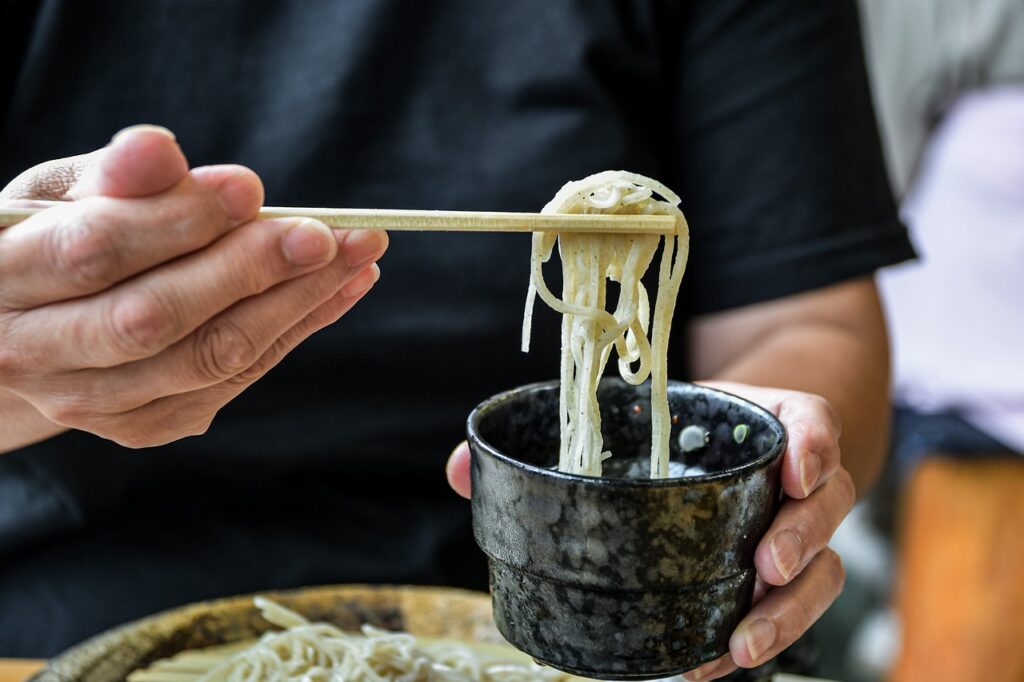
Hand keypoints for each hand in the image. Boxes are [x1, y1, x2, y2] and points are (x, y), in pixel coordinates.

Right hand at [0, 125, 386, 446]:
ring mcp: (91, 404)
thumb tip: (159, 148)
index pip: (92, 251)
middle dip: (250, 270)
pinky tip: (339, 289)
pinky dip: (296, 331)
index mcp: (1, 280)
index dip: (176, 220)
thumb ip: (111, 178)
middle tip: (326, 232)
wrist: (29, 334)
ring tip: (357, 255)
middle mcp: (36, 355)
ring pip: (207, 357)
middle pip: (155, 318)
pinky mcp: (143, 427)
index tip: (250, 188)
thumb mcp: (62, 197)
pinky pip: (234, 381)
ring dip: (295, 303)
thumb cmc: (53, 244)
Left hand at [445, 381, 853, 678]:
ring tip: (740, 643)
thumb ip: (541, 439)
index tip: (797, 469)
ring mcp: (790, 529)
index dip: (813, 442)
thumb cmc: (665, 430)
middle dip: (802, 540)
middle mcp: (789, 478)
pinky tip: (712, 661)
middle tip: (765, 567)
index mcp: (760, 424)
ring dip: (789, 611)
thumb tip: (460, 470)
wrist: (718, 442)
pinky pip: (789, 609)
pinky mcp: (777, 574)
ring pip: (821, 571)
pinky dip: (762, 637)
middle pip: (826, 506)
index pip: (809, 421)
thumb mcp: (622, 416)